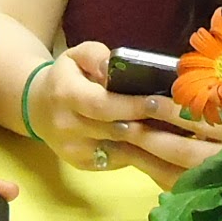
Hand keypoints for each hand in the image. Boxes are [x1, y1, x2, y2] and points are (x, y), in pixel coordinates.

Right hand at [28, 43, 221, 185]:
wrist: (37, 109)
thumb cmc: (66, 77)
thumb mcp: (75, 55)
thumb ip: (96, 56)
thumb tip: (115, 67)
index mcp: (66, 95)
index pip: (101, 104)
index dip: (130, 105)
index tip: (157, 101)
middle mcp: (67, 126)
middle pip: (114, 129)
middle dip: (150, 125)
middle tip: (183, 121)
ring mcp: (76, 151)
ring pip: (120, 150)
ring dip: (153, 145)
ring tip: (184, 136)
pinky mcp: (84, 165)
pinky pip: (119, 161)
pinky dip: (145, 155)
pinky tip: (169, 149)